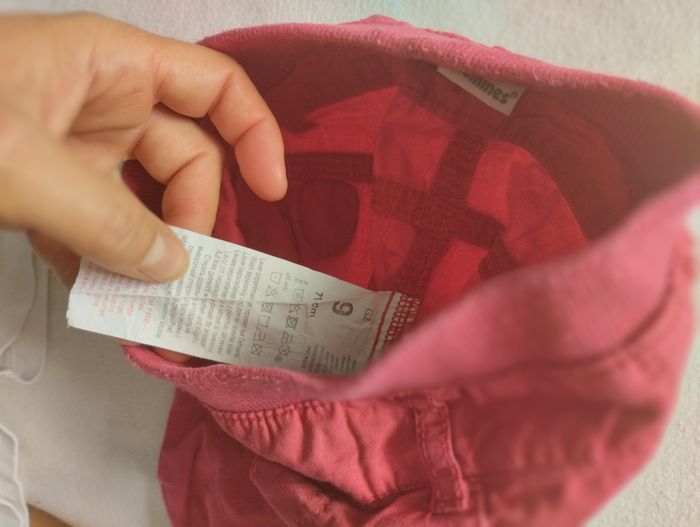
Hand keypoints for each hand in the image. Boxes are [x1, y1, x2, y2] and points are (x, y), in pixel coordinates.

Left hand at [0, 12, 285, 285]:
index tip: (270, 193)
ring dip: (148, 250)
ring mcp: (77, 145)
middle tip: (177, 272)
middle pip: (189, 158)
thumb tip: (171, 267)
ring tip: (142, 297)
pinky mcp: (49, 184)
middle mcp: (106, 102)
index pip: (217, 87)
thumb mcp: (21, 166)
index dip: (255, 134)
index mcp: (114, 66)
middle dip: (191, 216)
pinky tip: (98, 290)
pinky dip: (104, 259)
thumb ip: (104, 222)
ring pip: (146, 199)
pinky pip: (99, 223)